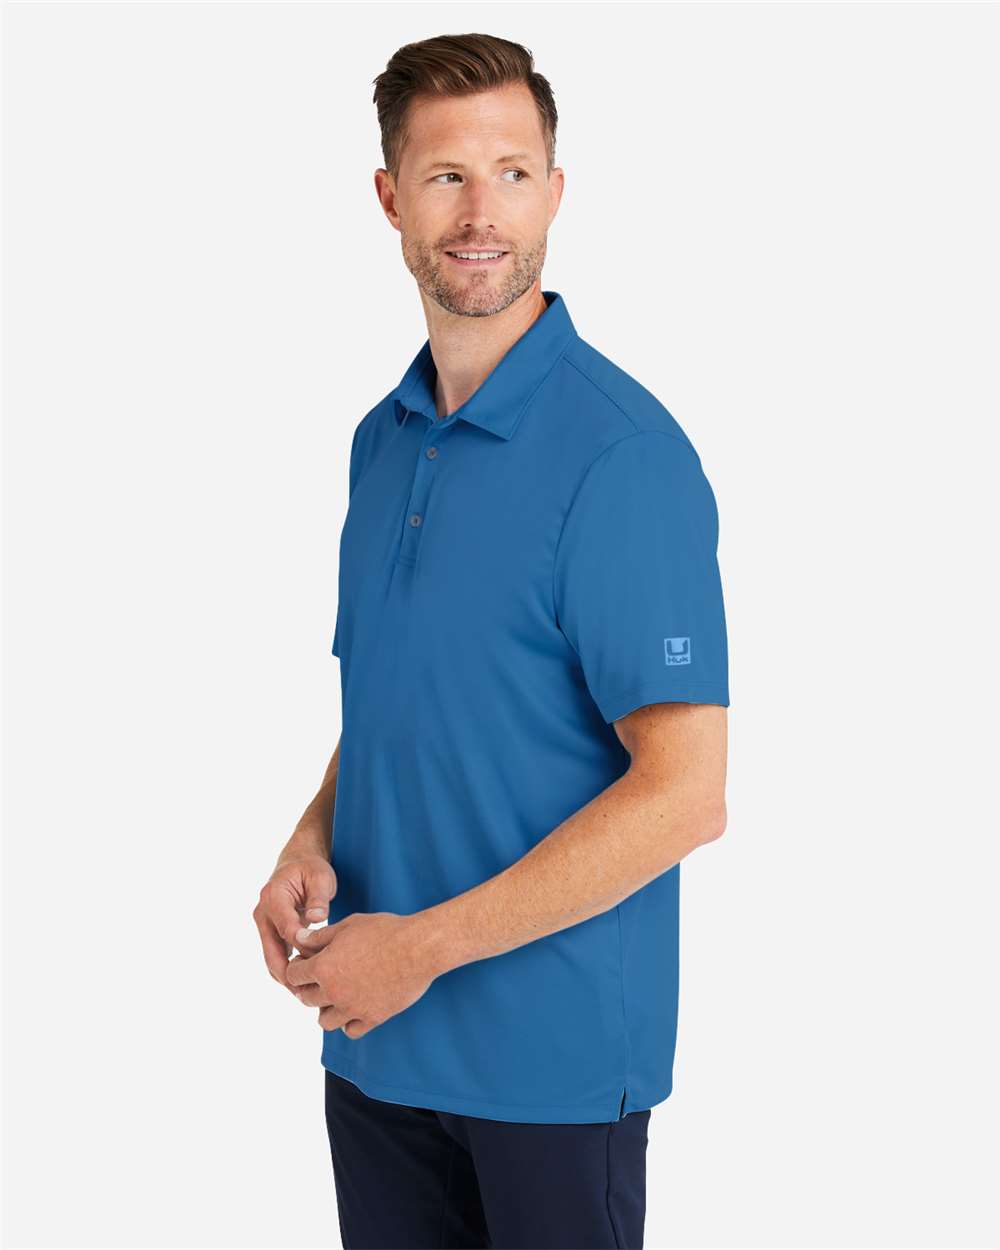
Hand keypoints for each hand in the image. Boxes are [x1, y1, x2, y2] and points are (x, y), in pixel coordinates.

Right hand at [253, 851, 336, 993]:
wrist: (297, 863)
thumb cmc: (310, 868)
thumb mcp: (320, 876)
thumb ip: (318, 897)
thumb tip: (316, 917)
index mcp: (274, 897)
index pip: (286, 929)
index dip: (301, 947)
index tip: (318, 962)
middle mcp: (263, 913)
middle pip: (271, 951)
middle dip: (287, 974)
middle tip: (305, 992)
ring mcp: (264, 924)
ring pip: (271, 958)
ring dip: (285, 977)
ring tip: (305, 993)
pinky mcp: (270, 932)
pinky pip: (275, 955)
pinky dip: (286, 970)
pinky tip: (303, 982)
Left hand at [285, 911, 437, 1037]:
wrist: (419, 948)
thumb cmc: (385, 930)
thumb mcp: (349, 925)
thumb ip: (320, 936)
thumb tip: (299, 940)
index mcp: (324, 967)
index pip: (294, 975)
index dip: (297, 967)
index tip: (306, 962)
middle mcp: (334, 992)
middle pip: (306, 999)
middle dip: (309, 987)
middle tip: (321, 977)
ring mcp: (353, 1008)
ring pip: (325, 1021)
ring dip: (326, 1009)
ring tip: (337, 995)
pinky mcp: (373, 1018)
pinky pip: (350, 1031)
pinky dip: (348, 1022)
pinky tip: (354, 1007)